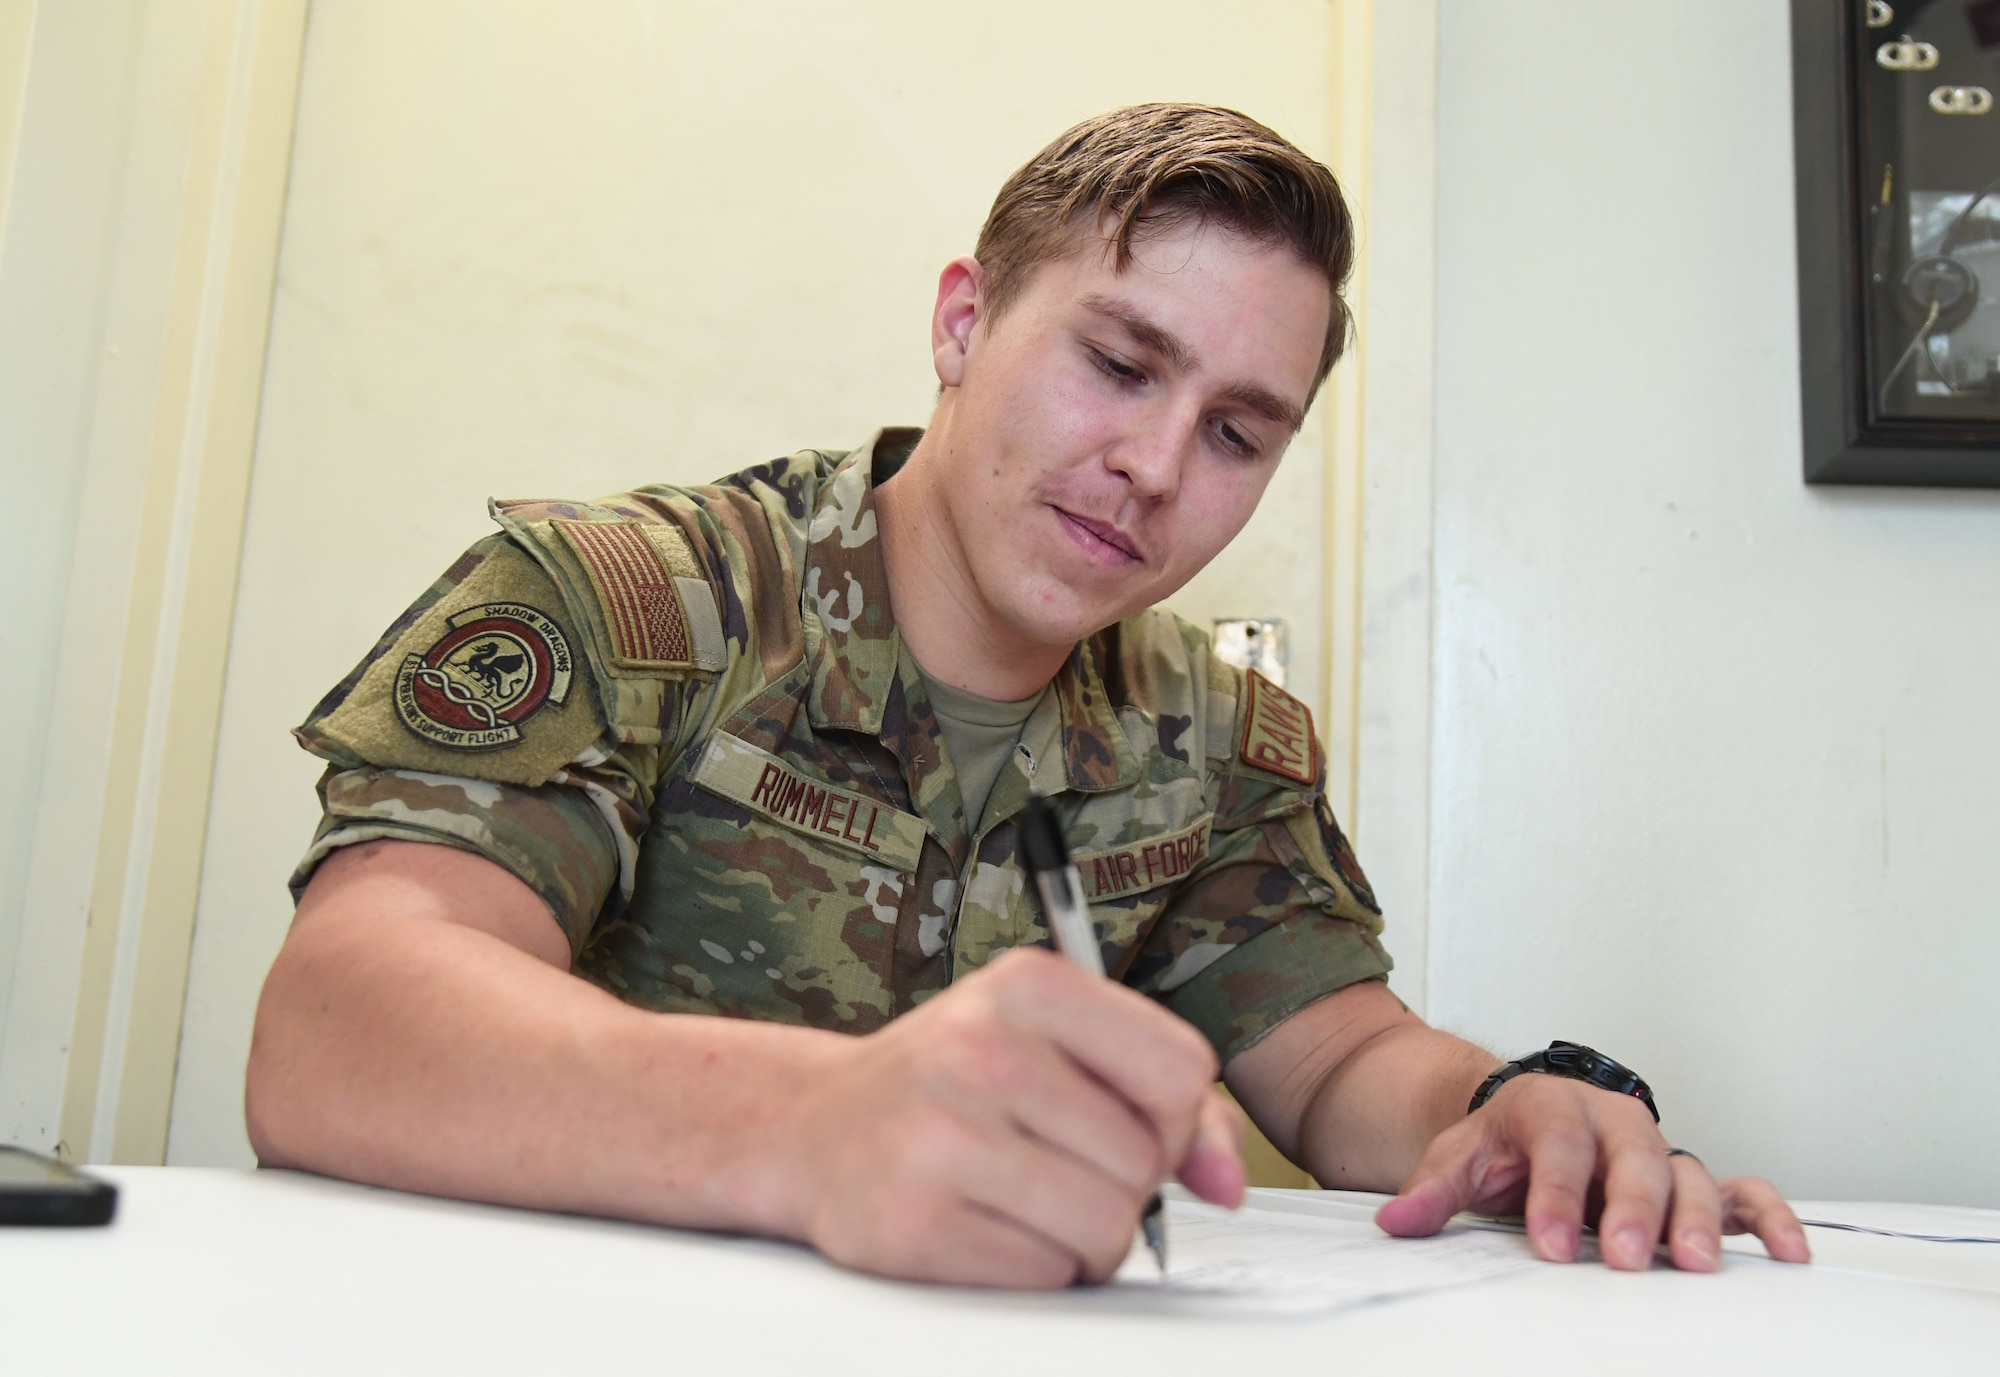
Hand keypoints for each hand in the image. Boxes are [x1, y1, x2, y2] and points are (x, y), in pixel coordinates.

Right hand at [773, 947, 1246, 1286]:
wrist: (814, 1126)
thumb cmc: (954, 1083)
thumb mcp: (1058, 1048)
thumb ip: (1168, 1103)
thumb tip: (1227, 1183)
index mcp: (1027, 984)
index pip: (1182, 1069)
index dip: (1171, 1117)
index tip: (1125, 1120)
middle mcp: (980, 1048)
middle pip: (1143, 1160)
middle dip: (1124, 1185)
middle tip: (1060, 1164)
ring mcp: (940, 1137)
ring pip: (1105, 1226)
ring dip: (1086, 1237)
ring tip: (1032, 1201)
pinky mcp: (913, 1224)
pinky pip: (1047, 1275)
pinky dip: (1038, 1268)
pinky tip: (992, 1226)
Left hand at [1373, 1073, 1810, 1270]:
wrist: (1531, 1122)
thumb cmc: (1503, 1144)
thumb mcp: (1458, 1158)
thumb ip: (1432, 1191)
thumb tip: (1395, 1223)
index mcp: (1551, 1108)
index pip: (1556, 1145)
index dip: (1554, 1195)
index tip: (1550, 1245)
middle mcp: (1612, 1123)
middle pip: (1631, 1159)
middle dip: (1631, 1209)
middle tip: (1626, 1258)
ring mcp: (1655, 1152)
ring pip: (1687, 1175)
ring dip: (1698, 1219)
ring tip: (1697, 1266)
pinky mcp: (1691, 1181)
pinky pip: (1742, 1191)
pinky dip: (1769, 1217)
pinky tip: (1787, 1255)